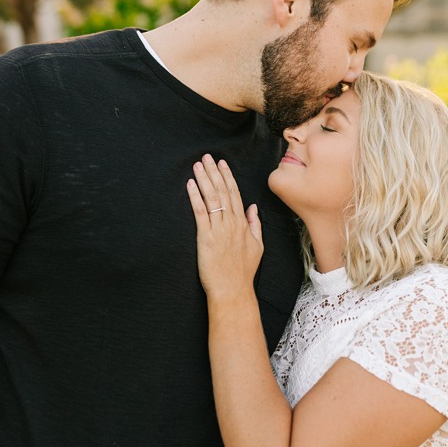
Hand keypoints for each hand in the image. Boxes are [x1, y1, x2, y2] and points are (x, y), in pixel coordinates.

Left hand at [187, 154, 262, 299]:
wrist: (233, 289)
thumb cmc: (243, 271)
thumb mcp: (257, 246)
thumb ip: (254, 225)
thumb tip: (253, 207)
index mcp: (243, 224)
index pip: (235, 194)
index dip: (227, 177)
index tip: (222, 164)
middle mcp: (232, 223)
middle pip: (223, 191)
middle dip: (215, 172)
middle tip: (207, 157)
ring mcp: (219, 229)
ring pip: (212, 198)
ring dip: (204, 179)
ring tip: (198, 165)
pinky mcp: (206, 237)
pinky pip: (200, 212)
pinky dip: (195, 196)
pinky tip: (190, 184)